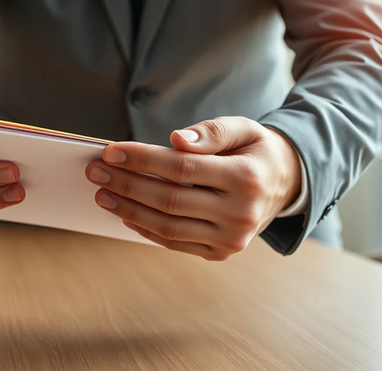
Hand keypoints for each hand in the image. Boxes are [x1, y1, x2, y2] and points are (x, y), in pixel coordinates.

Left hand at [85, 117, 300, 259]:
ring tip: (102, 193)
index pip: (181, 169)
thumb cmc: (255, 151)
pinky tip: (124, 211)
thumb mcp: (244, 128)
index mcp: (246, 177)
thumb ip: (212, 131)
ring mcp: (231, 239)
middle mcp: (240, 213)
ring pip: (167, 227)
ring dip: (128, 209)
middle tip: (96, 171)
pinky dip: (145, 229)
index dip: (142, 160)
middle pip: (169, 200)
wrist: (285, 185)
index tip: (111, 152)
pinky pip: (175, 243)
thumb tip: (176, 139)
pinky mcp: (221, 253)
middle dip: (127, 184)